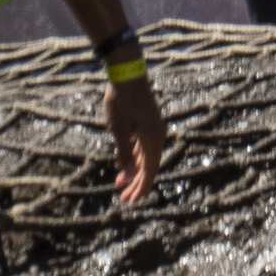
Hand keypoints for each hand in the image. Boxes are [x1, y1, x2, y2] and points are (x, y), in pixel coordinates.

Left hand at [103, 77, 166, 204]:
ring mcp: (152, 130)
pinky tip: (122, 166)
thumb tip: (129, 174)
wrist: (127, 74)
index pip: (150, 170)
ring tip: (120, 185)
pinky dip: (132, 158)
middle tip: (125, 199)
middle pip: (149, 166)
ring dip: (133, 171)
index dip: (141, 186)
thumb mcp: (119, 129)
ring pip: (145, 157)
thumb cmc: (122, 101)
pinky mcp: (145, 124)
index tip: (131, 200)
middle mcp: (157, 136)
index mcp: (153, 139)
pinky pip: (141, 147)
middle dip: (137, 183)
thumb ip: (124, 152)